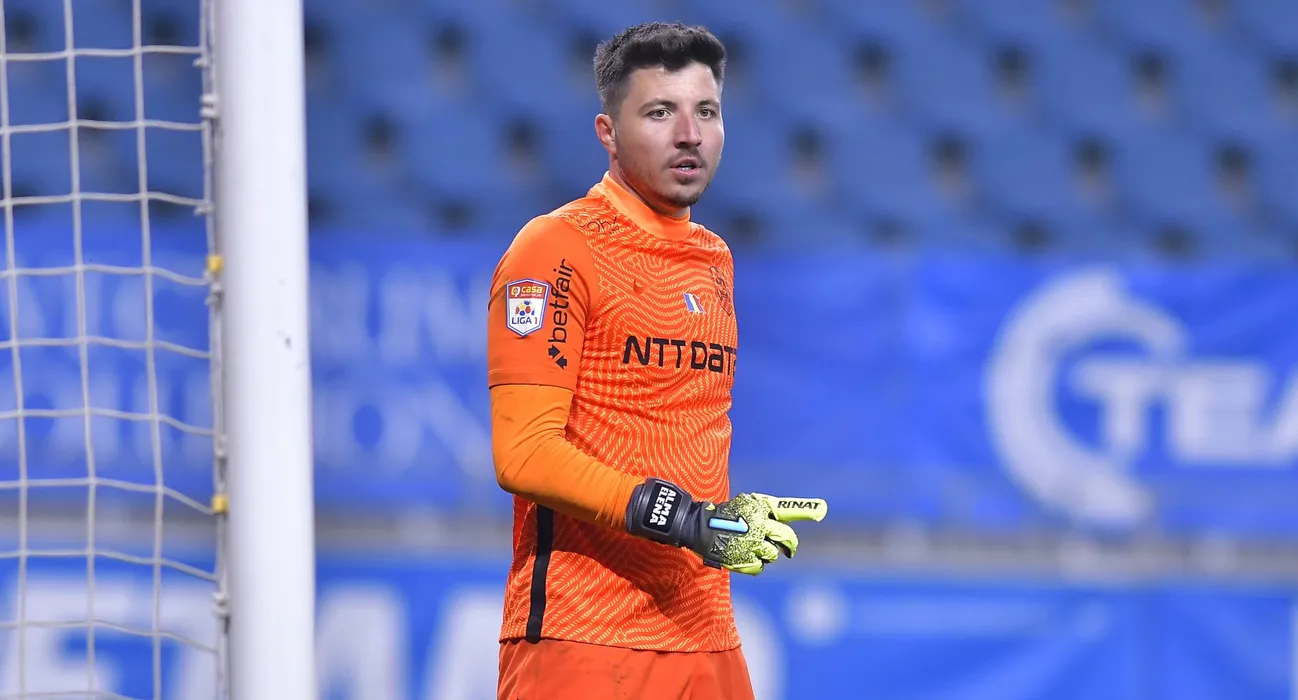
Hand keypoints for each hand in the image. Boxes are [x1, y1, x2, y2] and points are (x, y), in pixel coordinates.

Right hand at [626, 478, 827, 574]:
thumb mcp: (754, 503)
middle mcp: (757, 525)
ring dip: (767, 553)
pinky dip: (755, 563)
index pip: (787, 509)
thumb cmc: (731, 513)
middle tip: (787, 548)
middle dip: (788, 545)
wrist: (698, 526)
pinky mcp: (741, 559)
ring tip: (752, 546)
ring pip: (772, 555)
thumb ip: (783, 508)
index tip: (822, 510)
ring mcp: (749, 543)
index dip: (807, 510)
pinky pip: (759, 567)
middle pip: (786, 539)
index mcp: (761, 509)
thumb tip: (822, 509)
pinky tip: (744, 554)